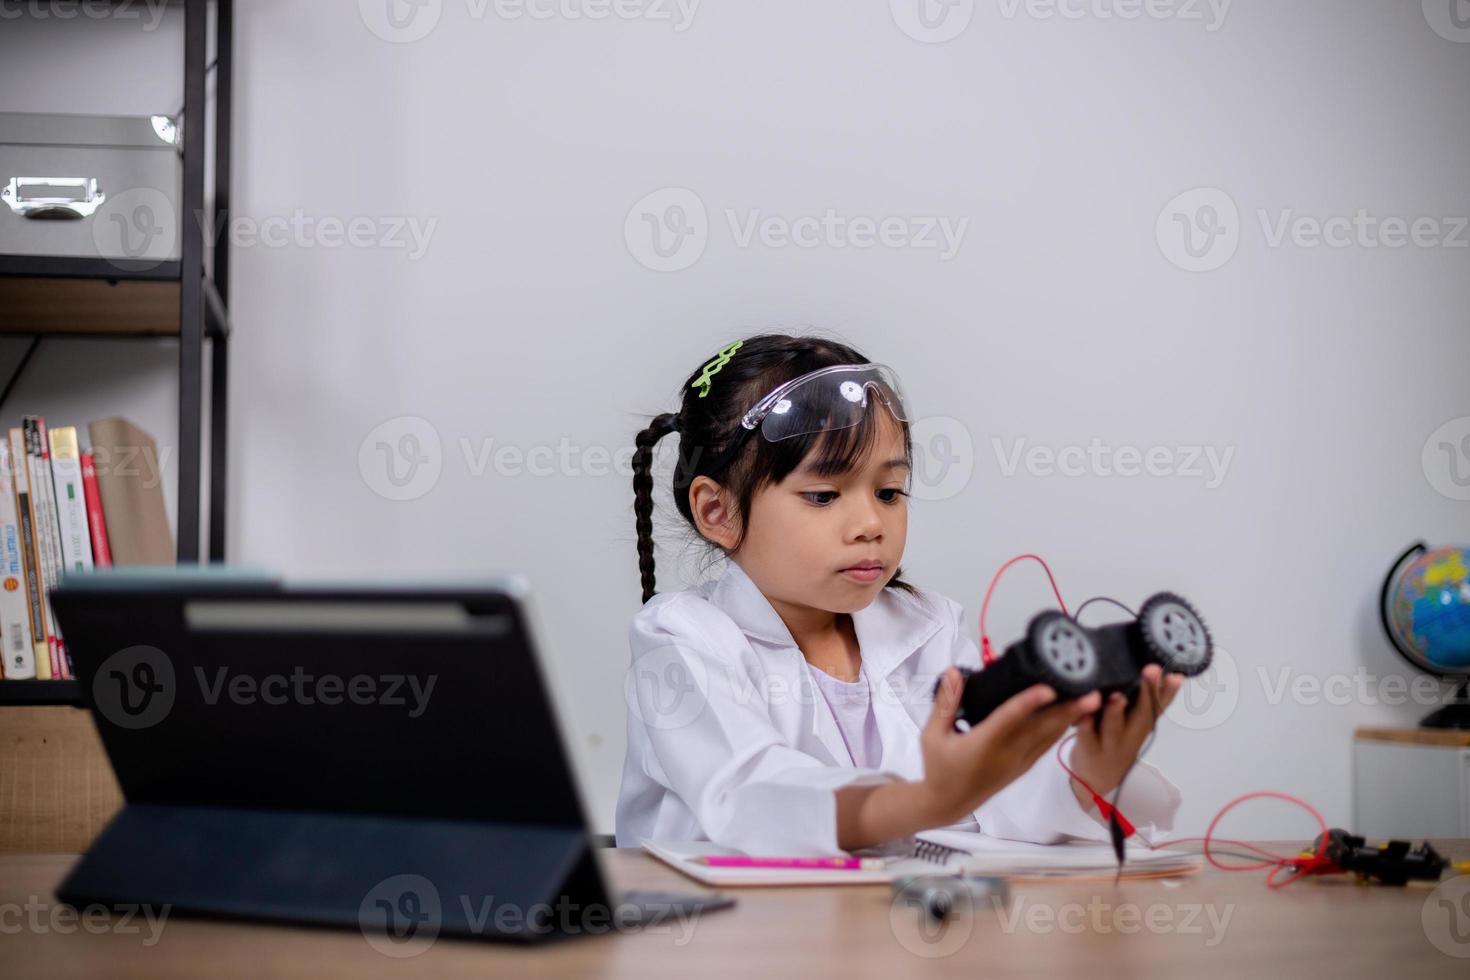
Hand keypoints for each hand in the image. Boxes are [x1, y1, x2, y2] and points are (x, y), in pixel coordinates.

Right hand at [917, 667, 1102, 825]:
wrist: (948, 803)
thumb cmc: (939, 767)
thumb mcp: (932, 735)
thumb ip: (945, 702)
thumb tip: (953, 672)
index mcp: (983, 744)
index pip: (1010, 719)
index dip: (1029, 702)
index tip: (1048, 688)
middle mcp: (1007, 753)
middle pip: (1042, 728)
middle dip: (1069, 711)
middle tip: (1092, 694)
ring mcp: (1019, 761)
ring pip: (1049, 737)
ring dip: (1072, 719)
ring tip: (1092, 700)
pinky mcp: (1023, 766)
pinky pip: (1047, 745)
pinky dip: (1061, 729)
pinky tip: (1074, 717)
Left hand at [1067, 664, 1182, 801]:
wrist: (1098, 779)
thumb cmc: (1116, 737)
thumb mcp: (1135, 720)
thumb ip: (1142, 697)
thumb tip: (1153, 663)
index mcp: (1143, 722)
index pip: (1160, 704)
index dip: (1169, 690)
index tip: (1176, 674)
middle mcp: (1131, 733)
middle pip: (1142, 713)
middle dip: (1147, 692)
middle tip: (1151, 670)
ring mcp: (1111, 743)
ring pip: (1114, 725)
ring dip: (1116, 710)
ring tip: (1118, 695)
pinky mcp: (1089, 750)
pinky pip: (1086, 736)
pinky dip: (1085, 726)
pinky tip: (1084, 714)